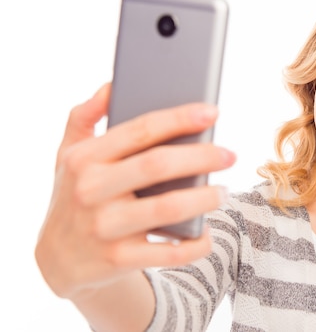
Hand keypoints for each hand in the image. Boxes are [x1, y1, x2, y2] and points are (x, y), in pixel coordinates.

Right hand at [35, 83, 235, 299]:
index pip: (140, 130)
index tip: (213, 111)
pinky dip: (195, 243)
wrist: (56, 260)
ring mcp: (104, 227)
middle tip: (230, 155)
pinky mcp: (117, 260)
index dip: (180, 118)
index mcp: (85, 158)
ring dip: (204, 198)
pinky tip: (206, 232)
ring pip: (168, 208)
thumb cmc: (73, 195)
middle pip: (158, 165)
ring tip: (223, 192)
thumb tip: (112, 84)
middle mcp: (91, 190)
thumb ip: (84, 116)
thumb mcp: (67, 154)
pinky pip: (169, 252)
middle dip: (202, 157)